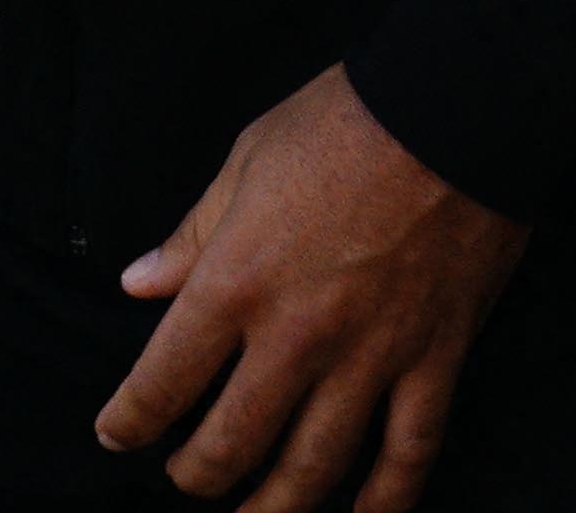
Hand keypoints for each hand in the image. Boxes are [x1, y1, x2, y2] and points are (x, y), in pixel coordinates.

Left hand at [99, 67, 528, 510]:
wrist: (458, 102)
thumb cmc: (345, 118)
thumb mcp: (247, 159)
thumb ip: (193, 233)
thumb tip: (138, 282)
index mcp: (237, 281)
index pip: (162, 382)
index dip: (128, 422)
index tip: (117, 434)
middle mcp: (297, 335)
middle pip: (231, 444)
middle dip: (196, 475)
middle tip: (187, 477)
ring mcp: (370, 355)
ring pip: (314, 468)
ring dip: (274, 507)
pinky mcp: (434, 358)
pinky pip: (409, 452)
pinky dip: (385, 501)